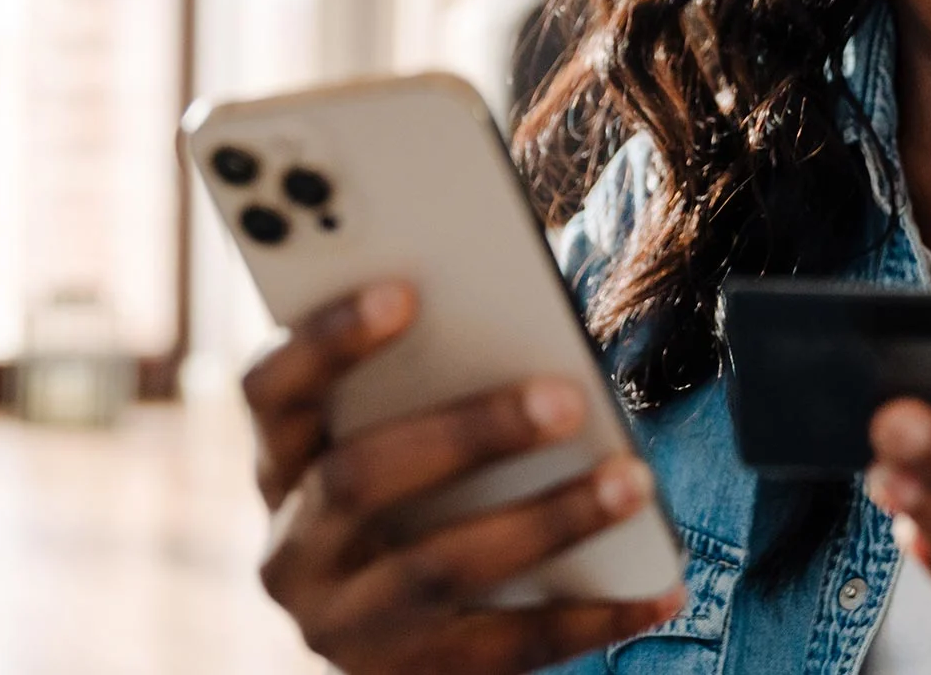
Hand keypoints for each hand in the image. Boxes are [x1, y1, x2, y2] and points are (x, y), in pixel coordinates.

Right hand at [242, 280, 684, 673]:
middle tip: (564, 397)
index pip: (271, 390)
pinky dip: (591, 618)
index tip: (405, 291)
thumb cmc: (412, 493)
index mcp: (279, 464)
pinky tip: (659, 588)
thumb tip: (523, 328)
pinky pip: (506, 650)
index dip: (327, 339)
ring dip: (545, 521)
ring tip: (630, 481)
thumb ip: (424, 383)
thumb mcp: (387, 437)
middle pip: (357, 480)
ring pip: (435, 569)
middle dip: (466, 433)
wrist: (387, 642)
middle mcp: (291, 550)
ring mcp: (343, 627)